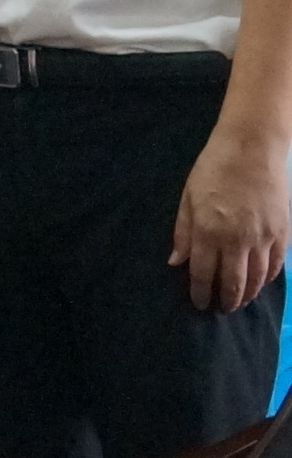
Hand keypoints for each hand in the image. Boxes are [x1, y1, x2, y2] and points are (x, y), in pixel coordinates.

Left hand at [171, 124, 291, 311]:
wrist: (253, 147)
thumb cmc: (214, 168)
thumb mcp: (188, 197)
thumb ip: (183, 232)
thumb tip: (176, 261)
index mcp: (208, 231)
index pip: (203, 273)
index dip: (200, 292)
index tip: (198, 303)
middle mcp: (237, 240)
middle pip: (233, 282)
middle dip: (226, 300)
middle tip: (221, 309)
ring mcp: (264, 238)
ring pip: (258, 279)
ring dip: (248, 295)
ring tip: (240, 301)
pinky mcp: (283, 233)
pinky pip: (277, 265)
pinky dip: (268, 279)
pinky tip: (260, 283)